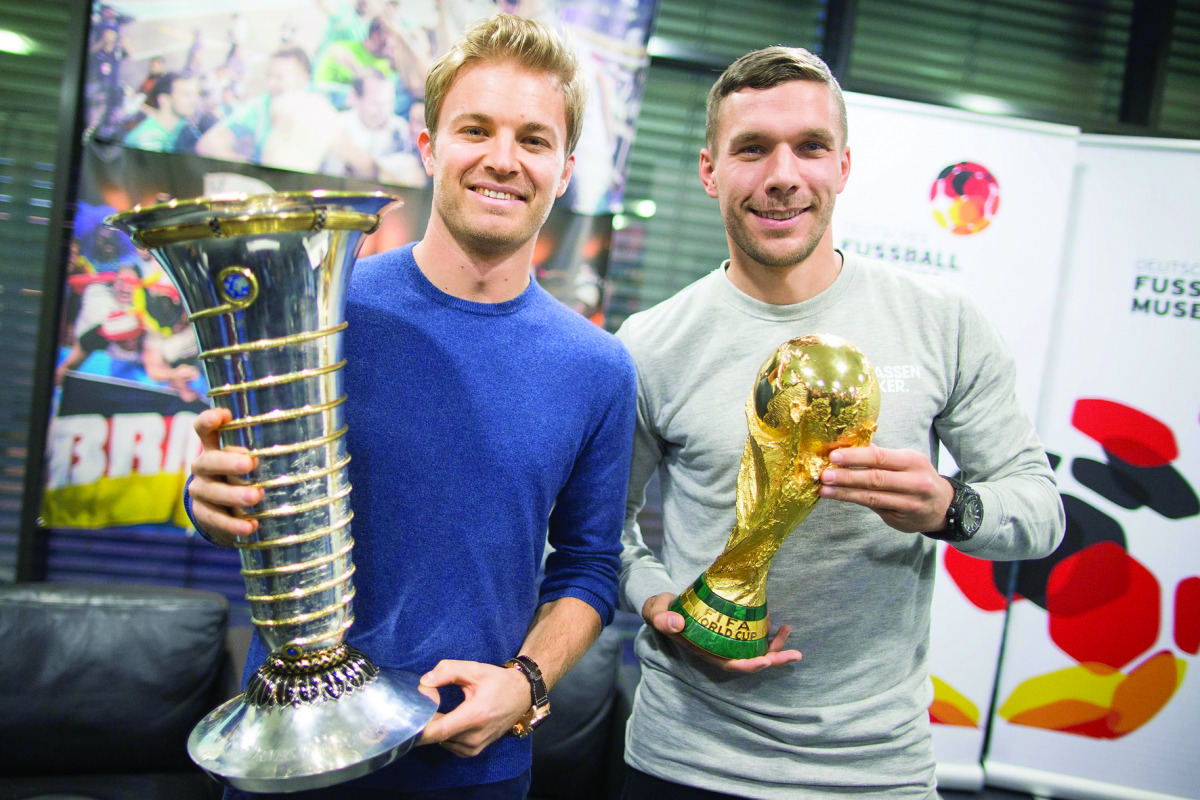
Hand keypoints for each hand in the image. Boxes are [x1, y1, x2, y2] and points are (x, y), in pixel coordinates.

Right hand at [188, 408, 262, 544]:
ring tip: (256, 497)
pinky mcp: (202, 514)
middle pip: (209, 461)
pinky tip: (250, 526)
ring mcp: (201, 490)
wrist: (226, 512)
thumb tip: (321, 440)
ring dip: (234, 494)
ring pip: (213, 491)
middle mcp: (204, 466)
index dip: (210, 420)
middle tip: (251, 464)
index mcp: (216, 447)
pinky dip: (233, 524)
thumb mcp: (256, 461)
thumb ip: (273, 451)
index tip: (225, 415)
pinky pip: (215, 519)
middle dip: (229, 462)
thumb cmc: (249, 477)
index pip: (204, 428)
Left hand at [416, 660, 531, 756]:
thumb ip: (448, 671)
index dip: (420, 725)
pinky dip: (445, 735)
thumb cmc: (498, 682)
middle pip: (437, 736)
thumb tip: (424, 682)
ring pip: (442, 742)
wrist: (522, 696)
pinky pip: (450, 745)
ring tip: (439, 710)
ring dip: (436, 728)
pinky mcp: (474, 751)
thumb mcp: (475, 669)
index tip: (413, 712)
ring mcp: (475, 747)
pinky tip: (450, 720)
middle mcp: (474, 736)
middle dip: (427, 720)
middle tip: (427, 703)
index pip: (438, 731)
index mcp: (474, 716)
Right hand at [642, 593, 800, 673]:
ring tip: (789, 631)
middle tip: (794, 654)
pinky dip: (768, 632)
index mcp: (706, 651)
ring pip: (755, 649)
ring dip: (775, 645)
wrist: (664, 604)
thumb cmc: (662, 611)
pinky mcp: (731, 629)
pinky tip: (777, 623)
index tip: (766, 661)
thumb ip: (663, 618)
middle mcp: (720, 650)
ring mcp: (727, 640)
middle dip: (773, 659)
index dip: (749, 665)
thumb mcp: (656, 612)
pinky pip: (753, 635)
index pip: (731, 665)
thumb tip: (677, 623)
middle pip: (750, 661)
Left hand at [818, 444, 953, 532]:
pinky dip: (853, 501)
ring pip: (872, 497)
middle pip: (875, 478)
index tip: (834, 456)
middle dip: (846, 476)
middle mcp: (914, 482)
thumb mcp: (907, 461)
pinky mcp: (900, 518)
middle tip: (824, 474)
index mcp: (913, 461)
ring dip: (845, 492)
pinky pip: (873, 508)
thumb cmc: (918, 477)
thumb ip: (881, 456)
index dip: (855, 456)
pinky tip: (837, 496)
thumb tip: (849, 444)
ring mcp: (908, 503)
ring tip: (824, 489)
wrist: (943, 507)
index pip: (880, 457)